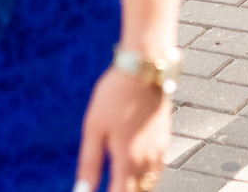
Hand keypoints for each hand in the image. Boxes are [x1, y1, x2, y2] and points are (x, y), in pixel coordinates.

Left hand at [74, 67, 169, 191]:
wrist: (145, 69)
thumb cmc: (116, 95)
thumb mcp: (94, 129)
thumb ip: (89, 164)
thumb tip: (81, 191)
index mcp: (128, 159)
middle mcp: (147, 160)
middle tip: (109, 187)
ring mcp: (159, 151)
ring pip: (148, 186)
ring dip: (134, 189)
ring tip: (118, 184)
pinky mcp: (165, 141)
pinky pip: (156, 171)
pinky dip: (145, 179)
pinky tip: (134, 172)